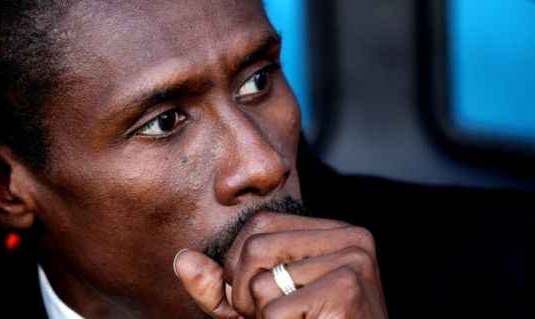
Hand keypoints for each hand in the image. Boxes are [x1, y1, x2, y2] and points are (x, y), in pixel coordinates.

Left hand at [174, 211, 387, 317]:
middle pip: (256, 245)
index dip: (239, 264)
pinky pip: (276, 310)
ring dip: (262, 315)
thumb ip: (221, 286)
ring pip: (263, 280)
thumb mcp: (258, 307)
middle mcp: (351, 237)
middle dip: (246, 292)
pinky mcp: (346, 288)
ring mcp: (353, 260)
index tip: (258, 297)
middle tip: (273, 317)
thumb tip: (182, 260)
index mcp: (336, 231)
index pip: (260, 224)